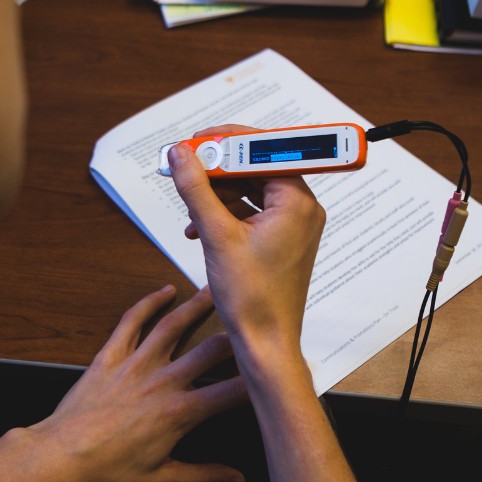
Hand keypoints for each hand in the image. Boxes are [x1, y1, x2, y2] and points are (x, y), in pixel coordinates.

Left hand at [0, 285, 247, 481]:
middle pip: (212, 348)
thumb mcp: (161, 481)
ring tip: (218, 288)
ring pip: (174, 325)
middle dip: (238, 333)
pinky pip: (131, 322)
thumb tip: (237, 479)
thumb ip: (204, 478)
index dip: (262, 381)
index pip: (234, 391)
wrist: (58, 458)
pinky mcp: (110, 356)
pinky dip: (148, 303)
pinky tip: (164, 292)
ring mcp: (135, 364)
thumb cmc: (107, 472)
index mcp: (180, 412)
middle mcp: (162, 381)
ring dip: (199, 305)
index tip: (281, 372)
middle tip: (258, 318)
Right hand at [168, 125, 325, 357]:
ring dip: (217, 194)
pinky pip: (251, 210)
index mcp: (296, 202)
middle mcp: (300, 208)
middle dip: (217, 170)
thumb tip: (181, 156)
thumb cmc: (253, 299)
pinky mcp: (281, 238)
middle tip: (187, 168)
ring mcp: (292, 224)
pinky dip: (225, 213)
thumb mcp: (216, 235)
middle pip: (255, 167)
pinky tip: (199, 227)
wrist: (265, 341)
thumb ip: (196, 189)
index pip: (263, 150)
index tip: (199, 141)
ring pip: (250, 189)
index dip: (228, 141)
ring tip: (191, 209)